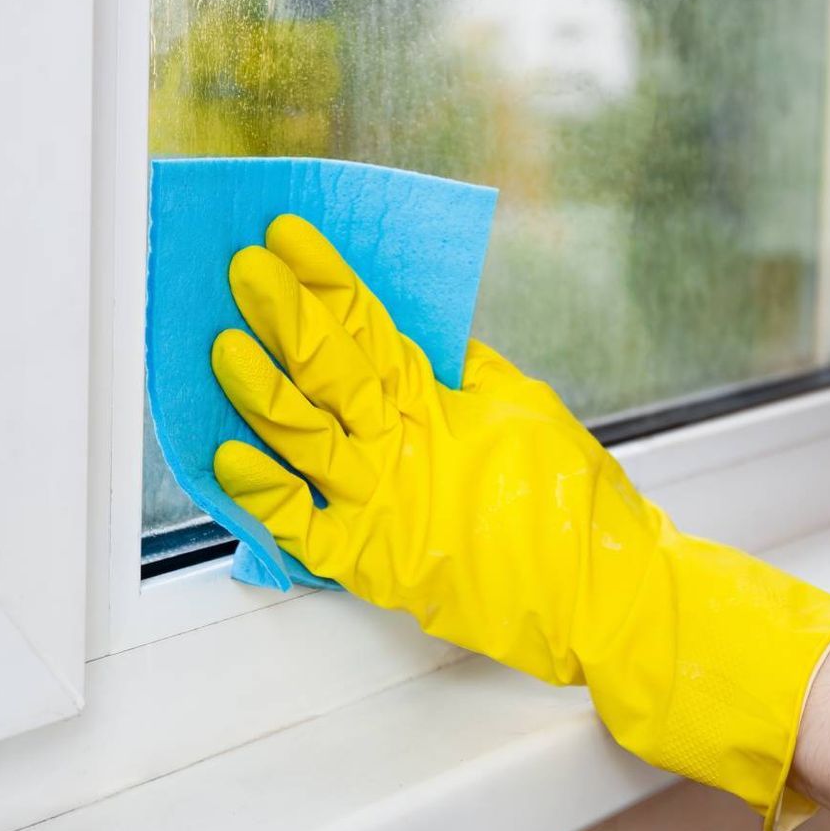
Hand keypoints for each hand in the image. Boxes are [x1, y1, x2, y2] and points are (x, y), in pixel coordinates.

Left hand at [209, 214, 829, 830]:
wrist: (606, 594)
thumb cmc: (575, 504)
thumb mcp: (523, 407)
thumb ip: (461, 375)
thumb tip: (420, 340)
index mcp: (440, 400)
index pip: (370, 323)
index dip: (326, 277)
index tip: (288, 236)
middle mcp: (406, 446)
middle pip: (330, 367)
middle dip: (285, 314)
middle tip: (243, 269)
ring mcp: (387, 505)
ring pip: (305, 435)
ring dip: (261, 390)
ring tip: (222, 348)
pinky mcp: (376, 564)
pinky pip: (304, 527)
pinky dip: (264, 495)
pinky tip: (226, 461)